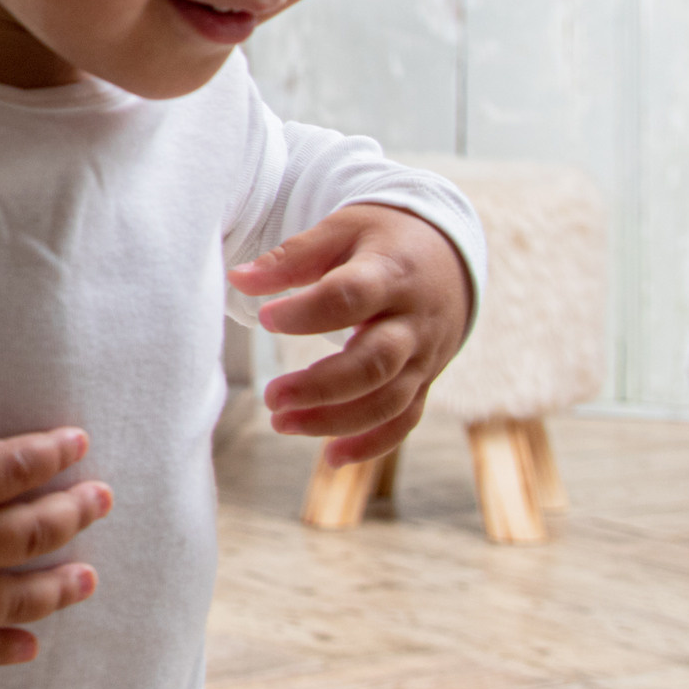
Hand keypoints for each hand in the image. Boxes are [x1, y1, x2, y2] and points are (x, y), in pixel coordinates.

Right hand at [0, 334, 108, 669]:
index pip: (6, 468)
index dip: (47, 454)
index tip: (80, 444)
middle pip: (24, 532)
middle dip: (70, 514)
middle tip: (104, 502)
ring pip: (11, 594)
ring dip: (54, 587)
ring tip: (89, 580)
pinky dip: (1, 648)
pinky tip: (30, 649)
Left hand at [230, 203, 473, 467]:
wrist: (450, 254)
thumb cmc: (381, 240)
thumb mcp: (341, 231)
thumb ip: (292, 257)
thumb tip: (237, 279)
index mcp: (390, 273)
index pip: (351, 297)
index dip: (307, 313)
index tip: (264, 319)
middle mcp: (413, 320)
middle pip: (375, 362)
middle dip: (321, 387)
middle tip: (270, 397)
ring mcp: (424, 355)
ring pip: (389, 399)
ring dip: (336, 420)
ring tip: (282, 423)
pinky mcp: (425, 379)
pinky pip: (405, 419)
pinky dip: (373, 443)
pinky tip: (331, 457)